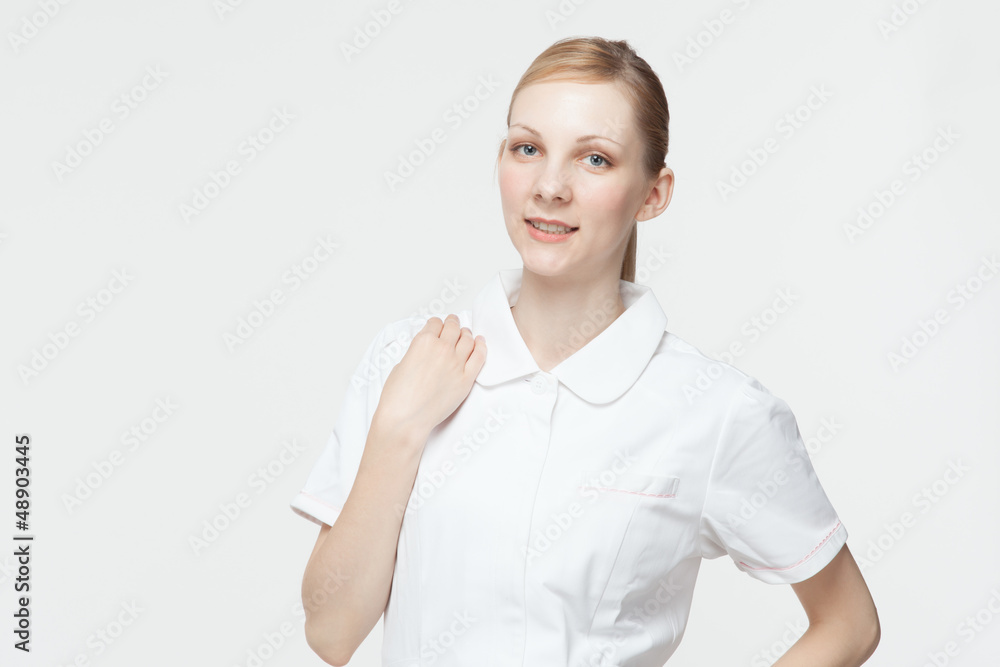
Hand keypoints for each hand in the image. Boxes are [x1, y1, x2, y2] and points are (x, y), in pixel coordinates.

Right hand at [374, 314, 485, 440]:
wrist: (406, 419)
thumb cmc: (398, 397)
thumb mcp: (401, 364)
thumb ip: (416, 353)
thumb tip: (424, 353)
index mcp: (423, 342)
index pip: (435, 323)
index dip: (436, 323)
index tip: (438, 325)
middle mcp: (442, 349)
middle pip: (453, 327)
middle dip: (452, 323)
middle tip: (453, 323)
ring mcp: (456, 364)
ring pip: (468, 339)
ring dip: (466, 333)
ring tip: (465, 333)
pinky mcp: (466, 379)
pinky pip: (479, 357)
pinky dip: (481, 346)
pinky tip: (480, 342)